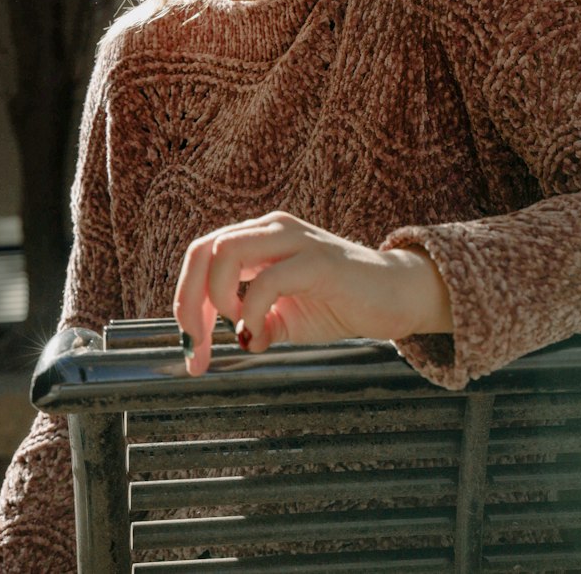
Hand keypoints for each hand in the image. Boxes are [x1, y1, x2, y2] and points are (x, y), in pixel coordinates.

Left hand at [173, 210, 452, 375]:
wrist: (395, 296)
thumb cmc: (340, 302)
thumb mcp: (284, 317)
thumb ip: (252, 322)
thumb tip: (228, 342)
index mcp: (259, 237)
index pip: (200, 256)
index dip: (185, 302)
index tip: (192, 352)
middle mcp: (271, 228)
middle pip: (203, 250)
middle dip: (189, 303)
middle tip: (199, 347)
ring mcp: (294, 239)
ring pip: (225, 250)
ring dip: (218, 298)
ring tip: (241, 326)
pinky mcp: (317, 259)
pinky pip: (267, 280)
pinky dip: (253, 312)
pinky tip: (263, 333)